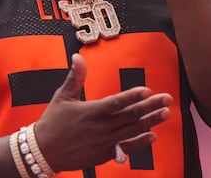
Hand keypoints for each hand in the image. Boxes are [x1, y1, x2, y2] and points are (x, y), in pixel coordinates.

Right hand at [34, 53, 171, 171]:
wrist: (44, 151)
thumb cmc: (52, 122)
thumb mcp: (62, 97)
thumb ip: (75, 77)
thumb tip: (78, 56)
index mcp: (90, 111)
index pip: (116, 102)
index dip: (132, 97)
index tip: (147, 90)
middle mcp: (100, 127)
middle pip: (130, 116)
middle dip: (150, 107)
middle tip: (167, 99)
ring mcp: (104, 142)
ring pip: (132, 130)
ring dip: (150, 122)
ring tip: (165, 114)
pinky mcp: (105, 154)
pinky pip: (126, 148)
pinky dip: (140, 143)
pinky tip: (153, 136)